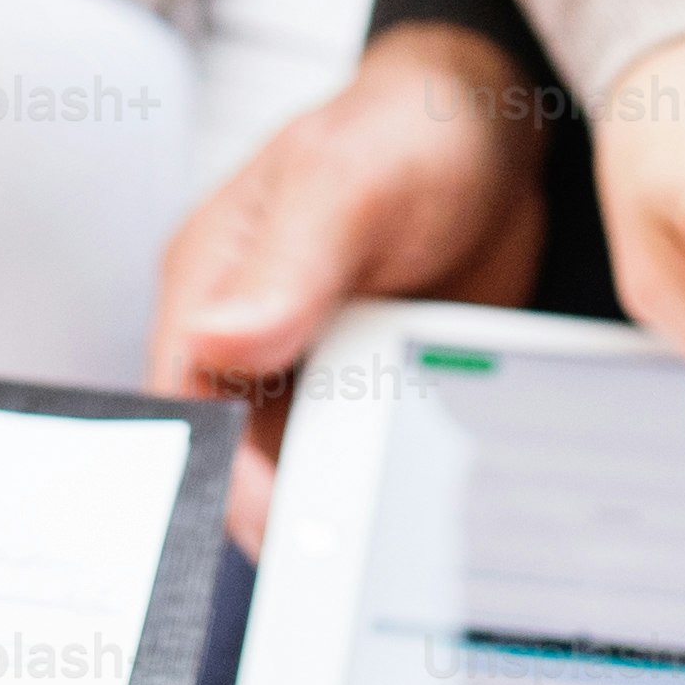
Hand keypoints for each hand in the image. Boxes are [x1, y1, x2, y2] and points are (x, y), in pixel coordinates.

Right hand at [150, 23, 551, 550]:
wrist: (497, 126)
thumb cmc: (408, 128)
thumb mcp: (349, 185)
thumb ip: (289, 264)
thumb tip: (218, 340)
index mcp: (210, 283)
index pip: (187, 407)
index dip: (222, 476)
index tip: (282, 530)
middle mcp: (248, 333)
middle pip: (238, 453)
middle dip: (283, 508)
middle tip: (347, 559)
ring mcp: (309, 363)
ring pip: (300, 467)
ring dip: (338, 501)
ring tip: (389, 545)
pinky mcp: (366, 385)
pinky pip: (360, 453)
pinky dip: (383, 480)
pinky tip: (424, 503)